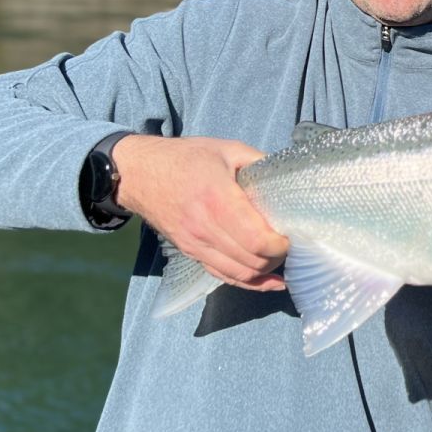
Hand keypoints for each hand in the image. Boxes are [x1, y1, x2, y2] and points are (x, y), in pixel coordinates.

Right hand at [113, 135, 288, 292]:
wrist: (139, 173)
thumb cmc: (185, 158)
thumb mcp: (227, 149)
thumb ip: (259, 162)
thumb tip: (288, 175)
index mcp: (218, 199)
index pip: (256, 240)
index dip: (280, 245)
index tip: (292, 235)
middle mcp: (205, 228)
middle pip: (251, 261)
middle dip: (277, 258)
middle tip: (291, 244)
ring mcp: (195, 244)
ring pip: (238, 273)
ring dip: (265, 272)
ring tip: (281, 258)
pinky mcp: (190, 251)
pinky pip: (222, 275)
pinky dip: (247, 282)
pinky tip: (268, 280)